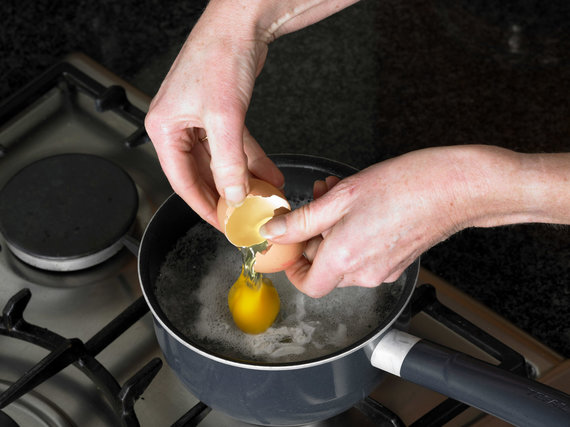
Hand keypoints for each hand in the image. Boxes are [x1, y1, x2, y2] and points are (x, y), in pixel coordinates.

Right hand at [145, 0, 361, 226]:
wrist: (242, 22)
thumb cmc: (220, 56)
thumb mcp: (224, 117)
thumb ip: (228, 162)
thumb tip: (233, 194)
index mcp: (165, 127)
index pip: (181, 181)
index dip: (203, 206)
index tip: (222, 223)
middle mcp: (178, 125)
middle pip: (201, 173)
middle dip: (226, 195)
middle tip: (242, 214)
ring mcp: (200, 118)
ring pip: (220, 161)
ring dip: (243, 179)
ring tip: (262, 197)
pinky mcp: (220, 112)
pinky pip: (234, 146)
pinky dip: (250, 160)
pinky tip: (267, 174)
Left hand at [261, 145, 567, 296]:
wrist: (458, 188)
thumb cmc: (405, 186)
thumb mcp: (341, 197)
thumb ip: (302, 220)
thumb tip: (273, 232)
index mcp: (345, 259)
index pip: (309, 284)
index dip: (294, 268)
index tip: (290, 245)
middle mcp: (365, 272)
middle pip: (325, 267)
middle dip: (315, 233)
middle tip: (317, 199)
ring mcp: (384, 270)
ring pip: (345, 256)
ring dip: (334, 227)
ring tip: (338, 192)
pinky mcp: (399, 261)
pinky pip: (366, 252)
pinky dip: (355, 231)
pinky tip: (361, 203)